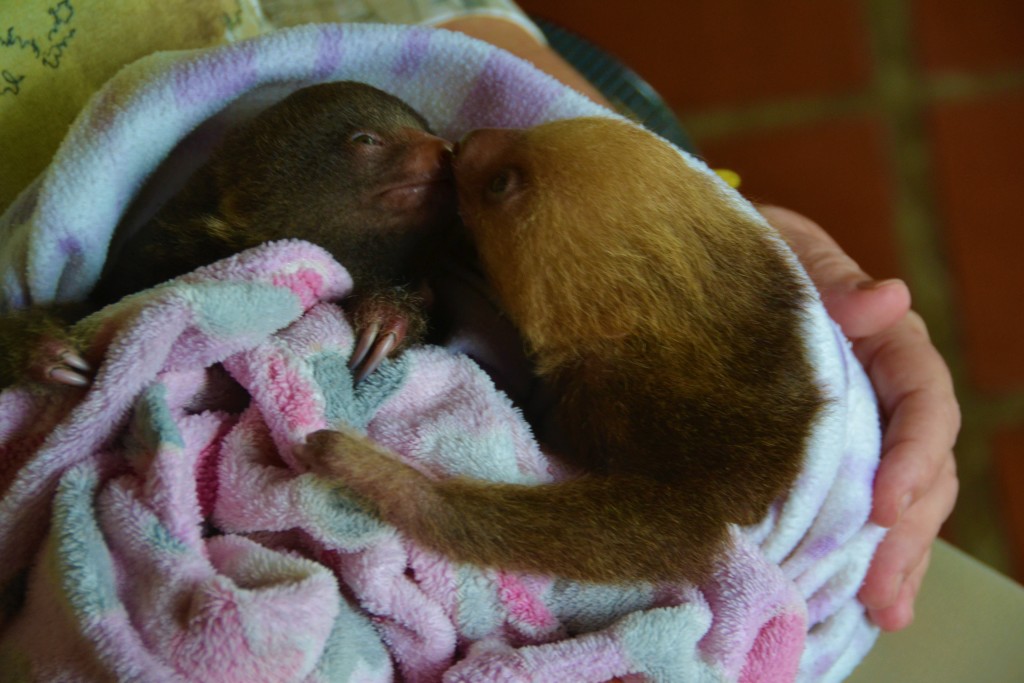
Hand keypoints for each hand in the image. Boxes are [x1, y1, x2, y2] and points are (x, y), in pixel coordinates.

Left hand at [759, 205, 959, 631]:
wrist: (705, 273)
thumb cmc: (747, 258)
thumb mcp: (784, 252)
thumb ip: (831, 280)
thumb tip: (890, 299)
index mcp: (884, 340)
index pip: (923, 398)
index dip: (913, 454)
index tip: (884, 503)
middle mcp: (884, 390)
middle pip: (924, 463)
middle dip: (908, 529)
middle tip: (879, 586)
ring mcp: (864, 429)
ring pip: (906, 497)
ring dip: (899, 556)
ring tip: (883, 609)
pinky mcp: (835, 458)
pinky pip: (865, 508)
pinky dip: (870, 553)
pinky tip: (866, 600)